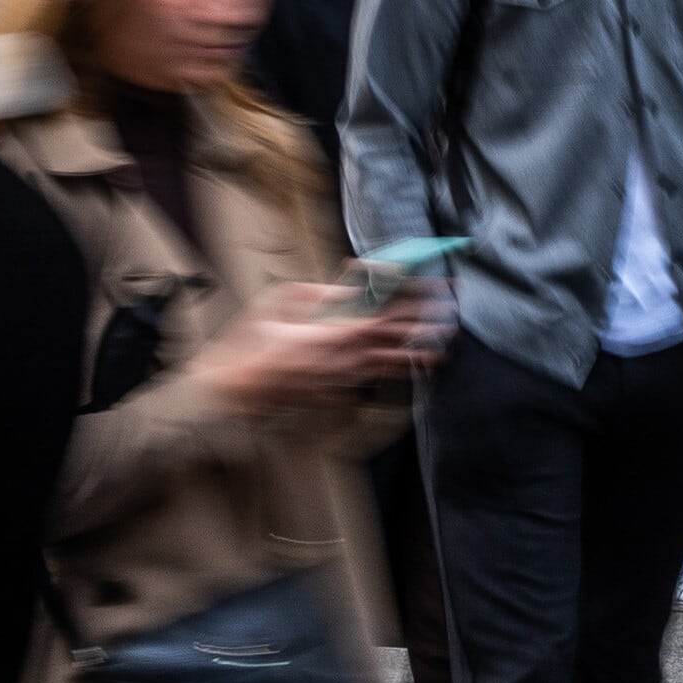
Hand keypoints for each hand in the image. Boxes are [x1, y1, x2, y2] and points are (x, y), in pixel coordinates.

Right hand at [198, 284, 427, 418]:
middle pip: (392, 341)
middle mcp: (339, 358)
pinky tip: (402, 371)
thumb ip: (318, 293)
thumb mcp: (276, 304)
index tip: (436, 291)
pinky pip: (365, 380)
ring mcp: (336, 378)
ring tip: (440, 351)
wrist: (231, 391)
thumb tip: (350, 290)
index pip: (384, 315)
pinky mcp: (328, 392)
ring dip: (413, 356)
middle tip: (450, 319)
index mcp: (329, 334)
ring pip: (384, 365)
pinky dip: (387, 373)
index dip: (414, 302)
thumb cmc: (248, 345)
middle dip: (424, 328)